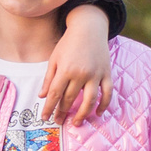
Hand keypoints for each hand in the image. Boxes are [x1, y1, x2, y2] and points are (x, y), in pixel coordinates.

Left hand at [40, 5, 112, 125]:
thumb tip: (42, 96)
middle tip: (59, 121)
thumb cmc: (68, 43)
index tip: (45, 117)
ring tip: (76, 122)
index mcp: (65, 69)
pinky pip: (107, 93)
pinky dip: (104, 105)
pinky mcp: (106, 73)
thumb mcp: (54, 58)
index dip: (49, 108)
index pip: (54, 94)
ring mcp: (95, 74)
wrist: (89, 28)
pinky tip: (97, 113)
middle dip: (63, 112)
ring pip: (90, 100)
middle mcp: (81, 74)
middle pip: (70, 98)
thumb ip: (48, 78)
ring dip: (83, 114)